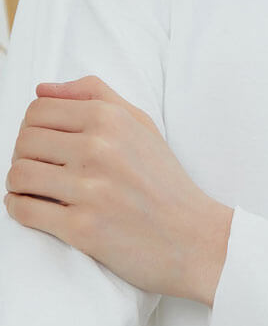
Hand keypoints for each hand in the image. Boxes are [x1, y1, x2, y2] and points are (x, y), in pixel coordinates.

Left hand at [4, 75, 233, 304]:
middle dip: (24, 153)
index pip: (39, 110)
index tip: (43, 142)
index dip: (32, 126)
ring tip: (35, 188)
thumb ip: (94, 95)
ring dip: (19, 182)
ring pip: (19, 173)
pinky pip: (24, 210)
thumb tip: (42, 89)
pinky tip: (34, 207)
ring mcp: (89, 189)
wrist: (191, 235)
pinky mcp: (81, 228)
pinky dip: (19, 208)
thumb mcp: (140, 123)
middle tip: (40, 166)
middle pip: (25, 140)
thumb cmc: (163, 179)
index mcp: (110, 118)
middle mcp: (98, 148)